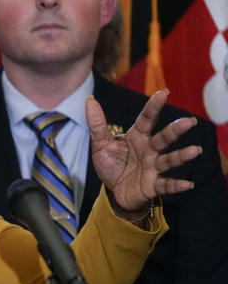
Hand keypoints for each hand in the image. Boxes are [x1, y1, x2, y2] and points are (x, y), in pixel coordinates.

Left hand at [87, 89, 200, 213]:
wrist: (113, 190)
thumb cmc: (111, 163)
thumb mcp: (101, 144)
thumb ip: (97, 124)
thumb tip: (89, 100)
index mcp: (137, 137)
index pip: (146, 119)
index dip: (154, 107)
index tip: (163, 93)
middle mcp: (150, 150)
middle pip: (163, 138)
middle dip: (175, 130)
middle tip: (188, 122)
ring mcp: (153, 167)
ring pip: (169, 160)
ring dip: (181, 156)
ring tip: (194, 150)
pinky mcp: (153, 185)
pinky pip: (166, 185)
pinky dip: (176, 185)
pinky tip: (187, 184)